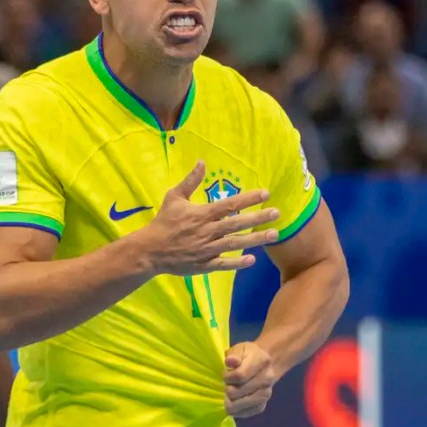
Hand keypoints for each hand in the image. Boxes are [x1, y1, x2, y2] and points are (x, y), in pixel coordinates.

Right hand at [133, 161, 280, 275]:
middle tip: (277, 213)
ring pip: (235, 244)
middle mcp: (207, 231)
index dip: (248, 199)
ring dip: (255, 239)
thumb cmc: (163, 222)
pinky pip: (223, 264)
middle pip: (237, 224)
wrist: (150, 250)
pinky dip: (237, 263)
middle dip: (258, 218)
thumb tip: (201, 162)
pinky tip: (252, 260)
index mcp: (201, 214)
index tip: (265, 193)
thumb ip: (190, 181)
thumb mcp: (173, 197)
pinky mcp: (204, 265)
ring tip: (274, 234)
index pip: (229, 205)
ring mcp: (207, 249)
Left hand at [223, 342, 276, 417]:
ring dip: (230, 401)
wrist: (263, 365)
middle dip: (228, 388)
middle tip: (228, 384)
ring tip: (229, 394)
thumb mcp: (239, 349)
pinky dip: (236, 410)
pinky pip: (246, 413)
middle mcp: (267, 379)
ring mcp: (266, 393)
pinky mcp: (263, 405)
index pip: (240, 375)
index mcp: (262, 361)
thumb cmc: (247, 355)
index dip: (228, 377)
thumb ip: (233, 354)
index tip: (225, 375)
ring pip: (242, 405)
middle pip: (239, 392)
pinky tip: (232, 403)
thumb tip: (230, 361)